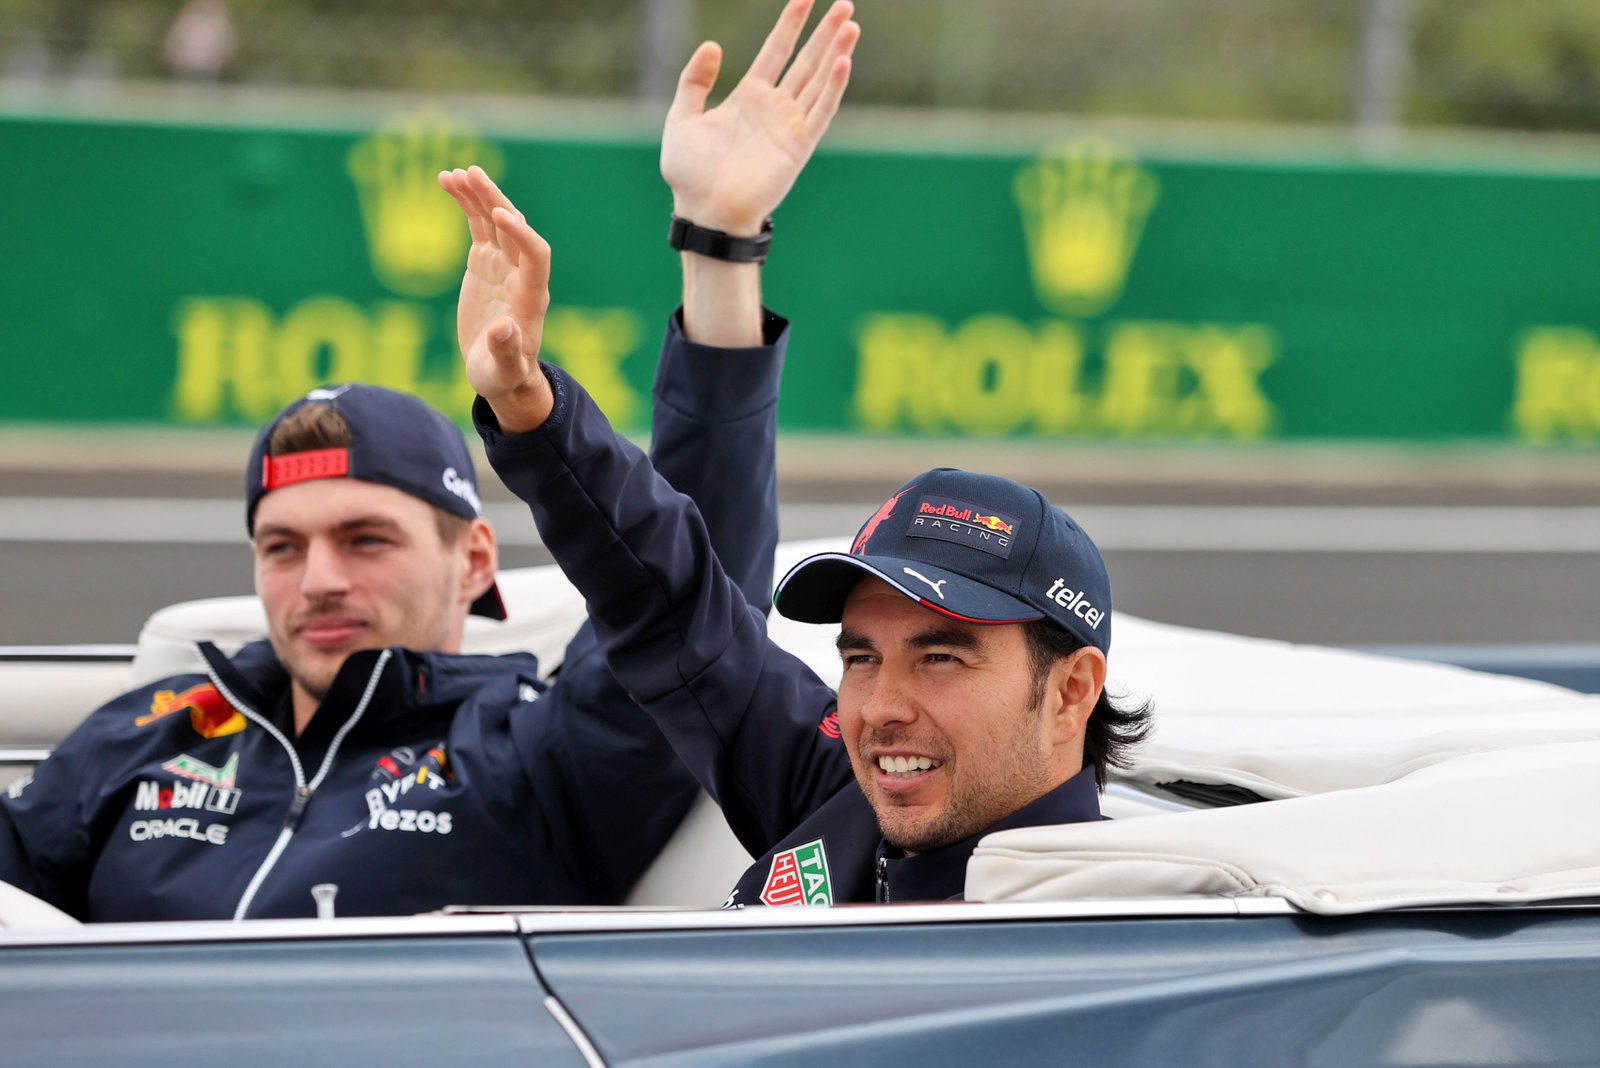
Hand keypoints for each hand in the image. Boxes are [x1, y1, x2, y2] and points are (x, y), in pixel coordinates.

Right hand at [437, 165, 553, 432]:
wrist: (499, 372)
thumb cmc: (503, 376)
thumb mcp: (503, 371)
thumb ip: (506, 351)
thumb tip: (506, 329)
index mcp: (531, 297)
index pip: (536, 255)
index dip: (522, 234)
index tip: (499, 216)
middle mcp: (521, 275)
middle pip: (513, 228)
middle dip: (495, 201)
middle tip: (471, 174)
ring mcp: (503, 265)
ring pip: (494, 220)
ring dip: (478, 195)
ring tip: (455, 173)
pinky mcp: (485, 263)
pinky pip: (478, 225)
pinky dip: (465, 204)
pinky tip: (447, 182)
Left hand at [661, 0, 858, 234]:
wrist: (704, 212)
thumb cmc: (689, 173)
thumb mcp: (681, 117)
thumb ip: (694, 81)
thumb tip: (713, 45)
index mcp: (748, 96)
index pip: (776, 50)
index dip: (790, 23)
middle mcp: (773, 107)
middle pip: (806, 61)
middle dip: (825, 32)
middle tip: (845, 4)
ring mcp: (788, 126)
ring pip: (819, 80)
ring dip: (836, 52)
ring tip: (851, 25)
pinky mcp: (797, 147)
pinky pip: (820, 112)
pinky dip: (834, 88)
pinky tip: (844, 62)